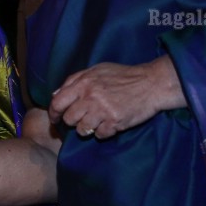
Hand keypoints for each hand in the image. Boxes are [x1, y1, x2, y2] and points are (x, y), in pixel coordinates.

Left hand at [47, 56, 186, 139]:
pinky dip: (102, 132)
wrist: (151, 83)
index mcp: (84, 83)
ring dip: (87, 128)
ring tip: (96, 121)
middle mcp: (90, 97)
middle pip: (69, 118)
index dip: (54, 113)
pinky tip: (109, 124)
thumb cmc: (123, 76)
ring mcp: (103, 111)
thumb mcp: (96, 70)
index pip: (58, 102)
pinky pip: (99, 135)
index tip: (55, 119)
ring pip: (82, 130)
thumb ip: (74, 80)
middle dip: (72, 121)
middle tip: (81, 118)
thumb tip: (55, 94)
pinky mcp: (115, 122)